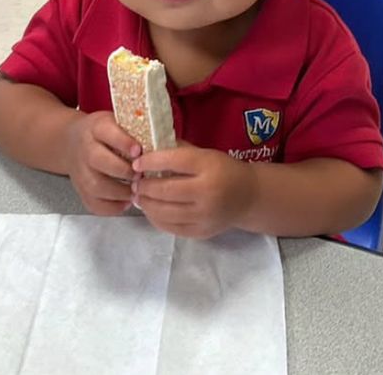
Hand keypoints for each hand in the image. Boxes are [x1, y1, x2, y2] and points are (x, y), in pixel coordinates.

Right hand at [65, 111, 141, 215]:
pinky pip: (94, 204)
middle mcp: (85, 149)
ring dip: (121, 192)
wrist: (72, 142)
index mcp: (96, 128)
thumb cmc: (104, 133)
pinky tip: (127, 202)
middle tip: (142, 175)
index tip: (139, 151)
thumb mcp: (116, 121)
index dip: (124, 143)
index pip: (108, 133)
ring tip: (138, 191)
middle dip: (124, 170)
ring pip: (96, 186)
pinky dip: (112, 207)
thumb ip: (133, 131)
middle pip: (100, 161)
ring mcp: (80, 172)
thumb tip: (162, 142)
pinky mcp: (80, 190)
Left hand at [131, 144, 255, 238]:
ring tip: (138, 196)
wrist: (248, 197)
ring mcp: (204, 215)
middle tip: (134, 183)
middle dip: (144, 186)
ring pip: (165, 212)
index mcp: (209, 166)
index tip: (137, 163)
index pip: (174, 161)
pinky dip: (155, 218)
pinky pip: (171, 227)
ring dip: (146, 204)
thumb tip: (146, 149)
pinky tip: (151, 210)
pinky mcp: (201, 232)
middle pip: (166, 190)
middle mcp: (207, 191)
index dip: (150, 162)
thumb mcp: (205, 154)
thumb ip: (179, 151)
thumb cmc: (223, 170)